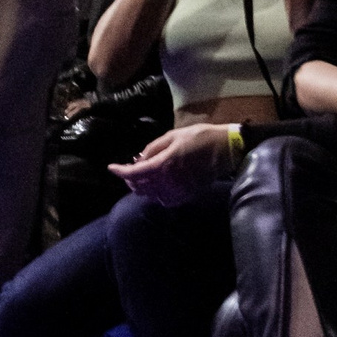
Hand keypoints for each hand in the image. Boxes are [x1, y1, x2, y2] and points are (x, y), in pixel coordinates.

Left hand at [109, 123, 239, 205]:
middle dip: (130, 179)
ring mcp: (178, 191)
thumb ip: (152, 148)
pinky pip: (165, 200)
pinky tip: (158, 186)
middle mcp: (168, 182)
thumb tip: (138, 159)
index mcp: (163, 165)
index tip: (111, 167)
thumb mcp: (172, 136)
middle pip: (140, 187)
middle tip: (129, 169)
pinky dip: (156, 194)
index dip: (120, 171)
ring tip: (142, 177)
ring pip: (151, 196)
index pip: (134, 174)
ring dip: (142, 187)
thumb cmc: (199, 138)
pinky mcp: (186, 195)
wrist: (225, 150)